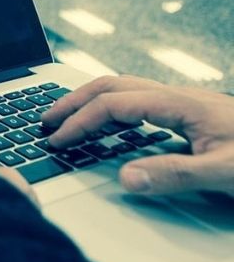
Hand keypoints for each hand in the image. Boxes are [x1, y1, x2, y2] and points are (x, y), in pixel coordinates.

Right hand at [42, 75, 233, 196]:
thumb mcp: (225, 174)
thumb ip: (174, 174)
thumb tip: (124, 178)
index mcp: (179, 103)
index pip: (114, 104)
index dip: (80, 122)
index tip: (57, 141)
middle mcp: (178, 96)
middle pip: (111, 84)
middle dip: (73, 100)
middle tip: (45, 121)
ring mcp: (185, 101)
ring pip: (124, 87)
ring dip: (90, 100)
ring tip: (67, 119)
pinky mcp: (192, 111)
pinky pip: (138, 99)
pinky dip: (110, 108)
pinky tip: (111, 126)